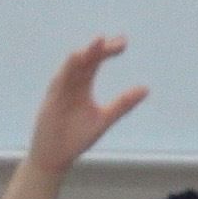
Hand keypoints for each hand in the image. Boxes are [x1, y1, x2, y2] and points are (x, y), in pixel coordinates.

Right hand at [28, 36, 149, 174]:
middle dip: (100, 47)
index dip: (108, 50)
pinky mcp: (52, 99)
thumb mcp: (104, 118)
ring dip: (85, 52)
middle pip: (86, 58)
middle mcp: (70, 83)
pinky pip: (60, 80)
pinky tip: (78, 58)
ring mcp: (60, 89)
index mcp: (82, 84)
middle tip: (119, 41)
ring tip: (99, 41)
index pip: (95, 61)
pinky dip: (68, 68)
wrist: (55, 157)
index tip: (123, 42)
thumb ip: (123, 104)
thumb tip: (145, 88)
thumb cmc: (76, 137)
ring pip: (72, 65)